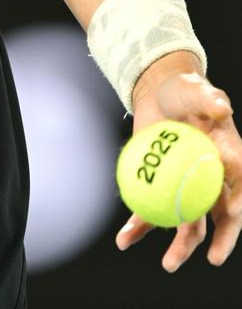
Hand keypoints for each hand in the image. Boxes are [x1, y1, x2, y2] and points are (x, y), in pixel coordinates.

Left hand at [115, 53, 241, 272]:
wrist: (157, 95)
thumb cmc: (183, 92)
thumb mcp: (195, 90)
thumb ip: (209, 99)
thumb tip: (221, 108)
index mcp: (231, 159)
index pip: (240, 184)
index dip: (239, 202)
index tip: (231, 214)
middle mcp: (213, 179)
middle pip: (220, 215)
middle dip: (220, 241)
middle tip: (212, 259)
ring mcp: (186, 186)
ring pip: (187, 222)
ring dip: (179, 245)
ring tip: (168, 265)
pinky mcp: (160, 187)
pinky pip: (150, 210)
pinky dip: (139, 226)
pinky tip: (124, 240)